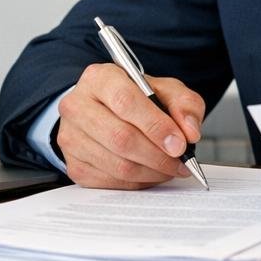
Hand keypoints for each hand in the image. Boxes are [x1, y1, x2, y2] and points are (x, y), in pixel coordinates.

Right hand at [55, 63, 204, 189]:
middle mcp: (77, 106)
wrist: (105, 110)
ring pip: (117, 164)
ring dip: (152, 171)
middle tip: (181, 162)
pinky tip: (151, 173)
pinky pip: (110, 181)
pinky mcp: (73, 164)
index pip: (125, 101)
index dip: (155, 126)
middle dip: (158, 155)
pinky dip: (138, 182)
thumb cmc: (135, 99)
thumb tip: (190, 132)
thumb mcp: (164, 90)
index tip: (179, 143)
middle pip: (120, 137)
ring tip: (171, 168)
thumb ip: (184, 104)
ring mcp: (70, 137)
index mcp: (99, 78)